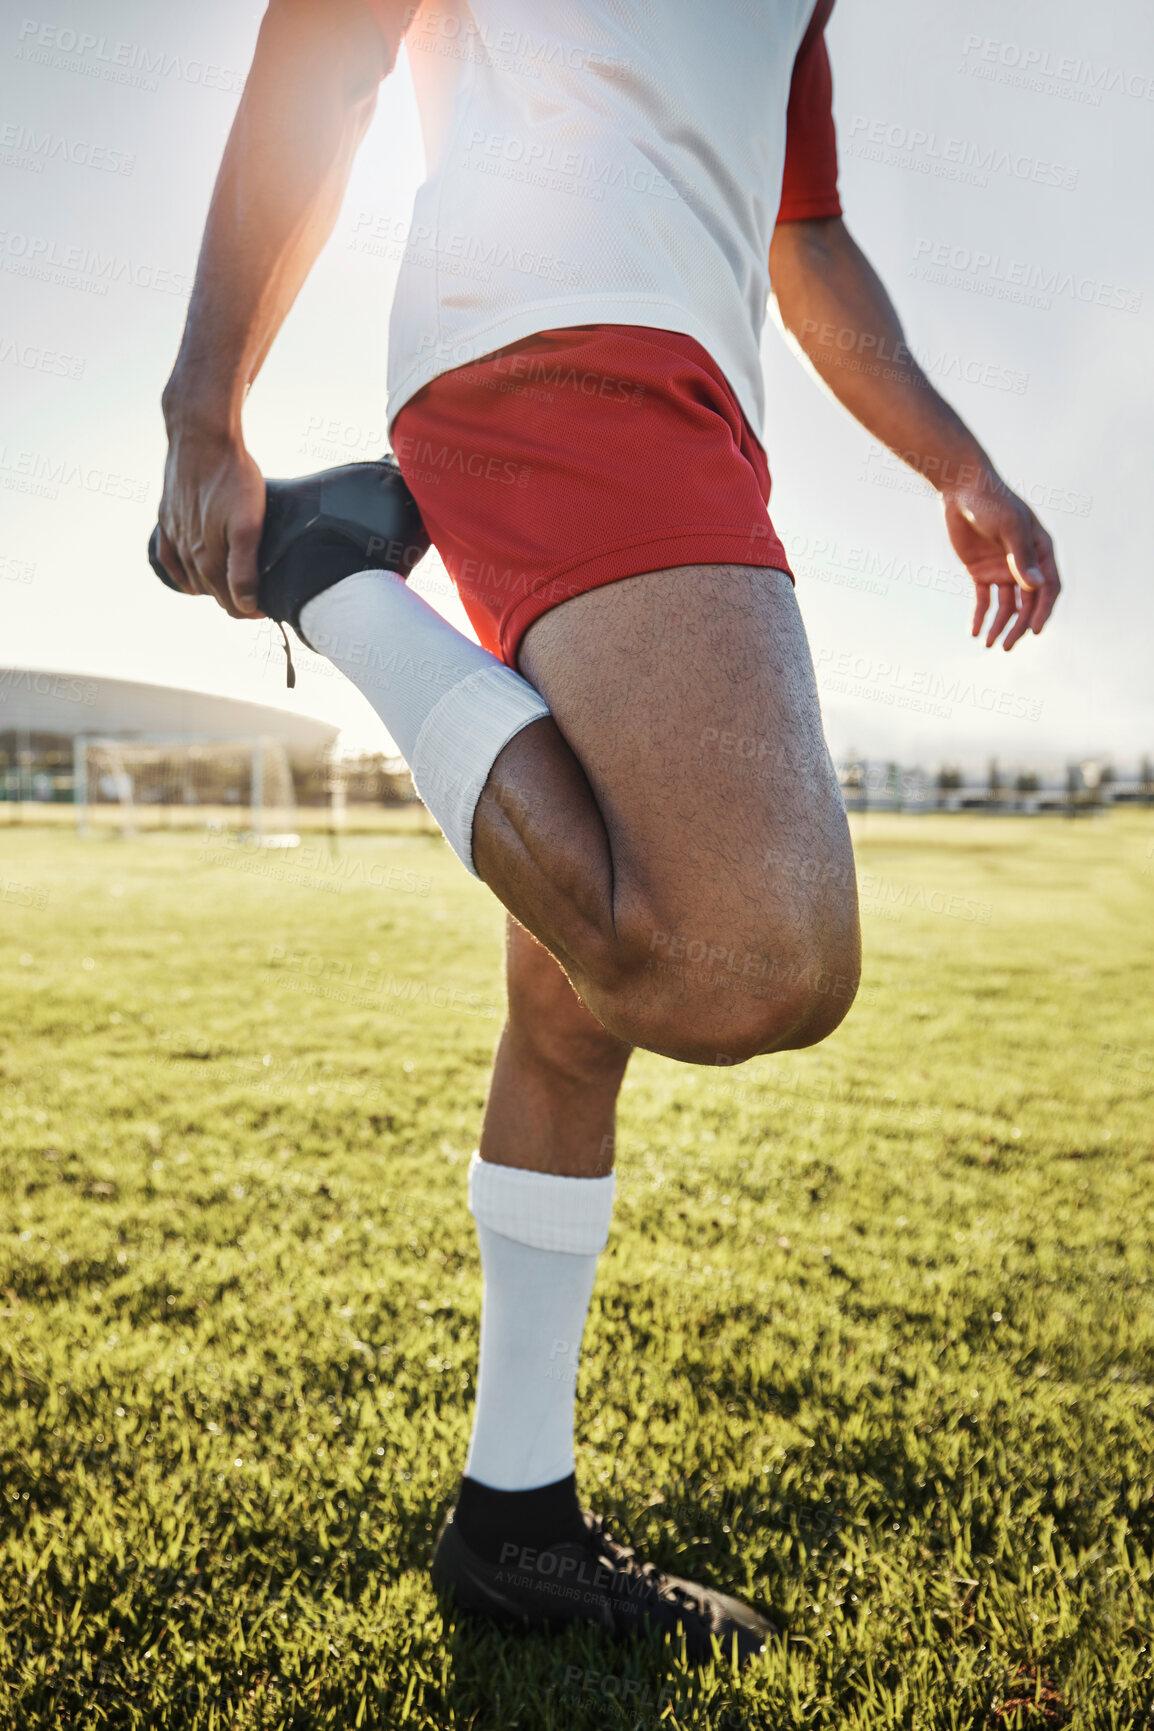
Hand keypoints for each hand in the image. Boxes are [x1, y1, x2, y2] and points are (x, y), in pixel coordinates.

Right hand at [155, 413, 265, 617]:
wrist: (201, 437)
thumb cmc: (233, 478)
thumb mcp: (249, 525)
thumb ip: (244, 569)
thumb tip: (244, 605)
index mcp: (209, 559)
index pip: (232, 603)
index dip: (252, 610)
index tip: (270, 607)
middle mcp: (188, 553)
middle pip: (215, 593)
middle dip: (236, 601)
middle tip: (256, 599)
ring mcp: (175, 536)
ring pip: (194, 579)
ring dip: (212, 589)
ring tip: (232, 589)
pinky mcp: (167, 520)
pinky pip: (169, 559)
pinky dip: (180, 576)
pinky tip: (191, 583)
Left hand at [942, 469, 1061, 649]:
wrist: (961, 489)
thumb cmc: (992, 502)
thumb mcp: (1009, 527)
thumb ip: (1021, 557)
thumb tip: (1035, 587)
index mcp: (1040, 551)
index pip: (1048, 588)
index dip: (1042, 611)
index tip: (1033, 631)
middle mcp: (1025, 563)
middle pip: (1028, 603)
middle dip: (1019, 626)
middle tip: (1007, 646)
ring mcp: (1003, 569)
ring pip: (1006, 606)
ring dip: (1000, 626)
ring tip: (990, 645)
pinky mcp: (981, 572)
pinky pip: (984, 600)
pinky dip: (980, 616)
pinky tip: (975, 632)